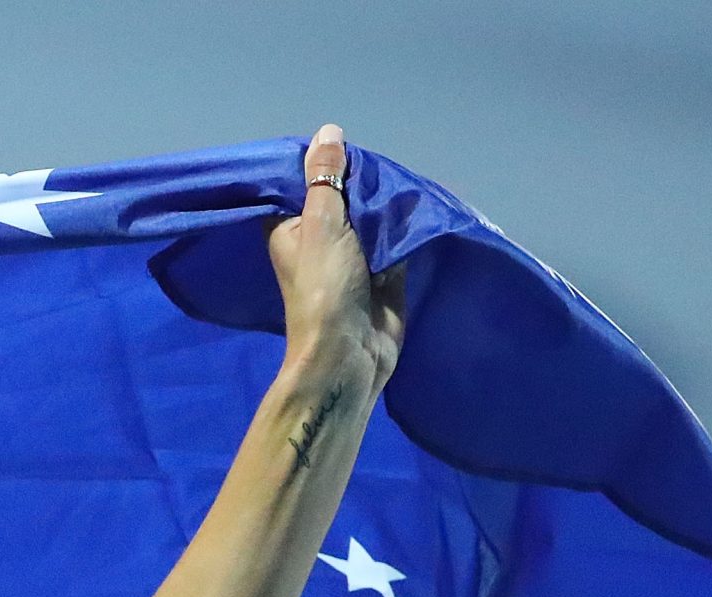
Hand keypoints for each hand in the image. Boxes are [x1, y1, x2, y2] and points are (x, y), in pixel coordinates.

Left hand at [266, 124, 404, 393]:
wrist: (351, 351)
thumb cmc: (325, 287)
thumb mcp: (322, 223)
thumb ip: (325, 178)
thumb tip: (329, 131)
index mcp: (290, 228)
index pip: (301, 184)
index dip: (320, 163)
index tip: (343, 140)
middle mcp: (318, 239)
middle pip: (342, 196)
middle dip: (363, 179)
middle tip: (384, 157)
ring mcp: (352, 255)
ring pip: (371, 215)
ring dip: (387, 200)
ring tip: (406, 173)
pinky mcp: (382, 271)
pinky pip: (395, 238)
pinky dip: (406, 224)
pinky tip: (421, 200)